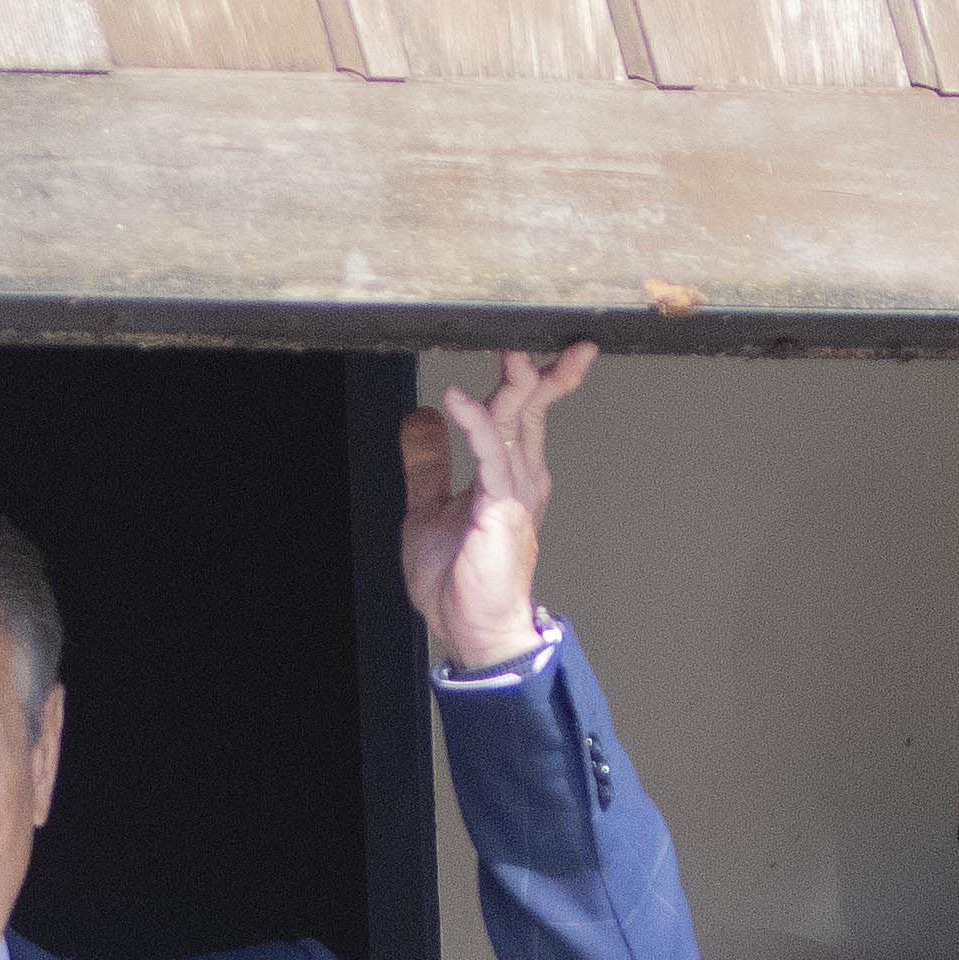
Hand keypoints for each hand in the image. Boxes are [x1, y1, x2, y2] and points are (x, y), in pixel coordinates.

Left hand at [402, 344, 593, 674]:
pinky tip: (457, 399)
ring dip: (512, 381)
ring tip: (508, 348)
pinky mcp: (503, 505)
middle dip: (536, 366)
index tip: (528, 344)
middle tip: (530, 330)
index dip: (528, 377)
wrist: (472, 629)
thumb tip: (422, 418)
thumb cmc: (459, 581)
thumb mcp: (430, 507)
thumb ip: (429, 462)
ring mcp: (516, 489)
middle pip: (530, 406)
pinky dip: (474, 422)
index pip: (523, 412)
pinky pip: (489, 452)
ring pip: (517, 420)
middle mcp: (520, 475)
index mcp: (509, 474)